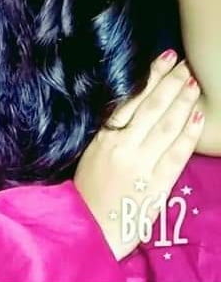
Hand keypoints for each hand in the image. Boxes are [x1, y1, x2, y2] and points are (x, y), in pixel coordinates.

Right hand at [74, 50, 204, 259]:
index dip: (150, 79)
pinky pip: (176, 154)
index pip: (131, 101)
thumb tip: (132, 106)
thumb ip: (111, 132)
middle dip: (171, 84)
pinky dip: (189, 134)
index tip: (164, 60)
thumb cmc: (88, 188)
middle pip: (152, 109)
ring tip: (194, 82)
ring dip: (183, 102)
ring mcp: (141, 166)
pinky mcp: (157, 185)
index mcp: (103, 138)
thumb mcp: (91, 152)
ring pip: (167, 127)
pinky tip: (198, 117)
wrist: (89, 226)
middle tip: (185, 64)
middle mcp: (123, 148)